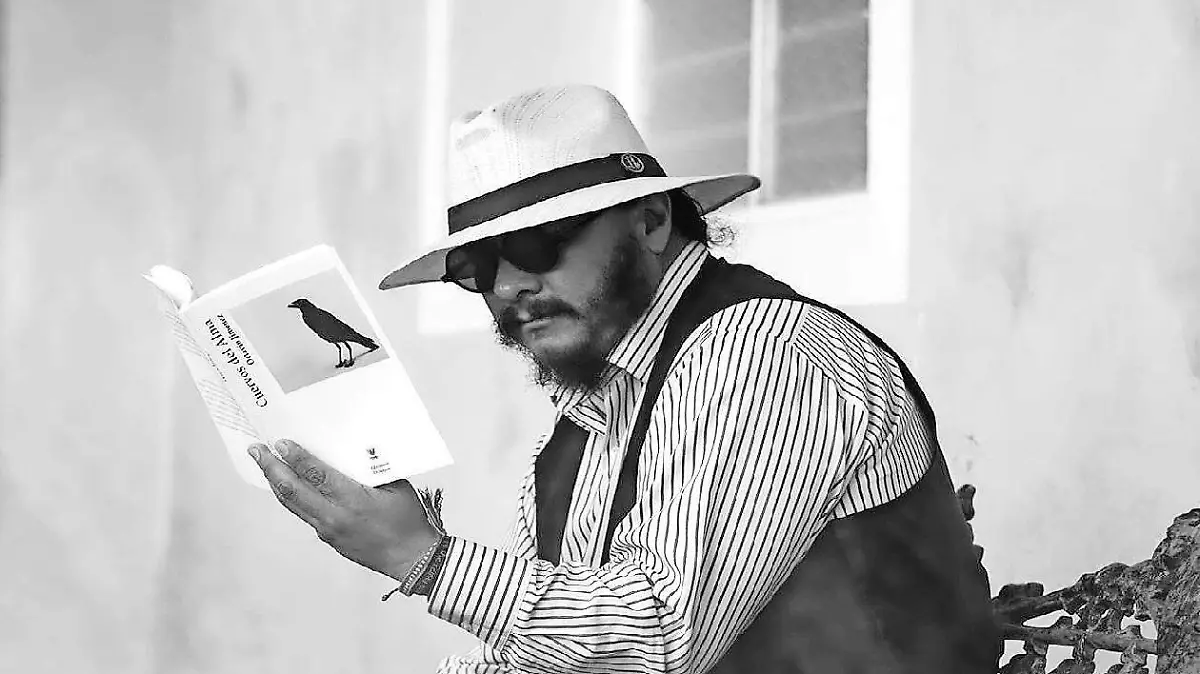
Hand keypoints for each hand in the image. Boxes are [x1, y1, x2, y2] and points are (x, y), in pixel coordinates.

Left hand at [248, 439, 439, 580]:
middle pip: (293, 490)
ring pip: (292, 504)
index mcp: (353, 501)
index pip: (316, 475)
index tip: (280, 442)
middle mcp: (334, 517)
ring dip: (275, 482)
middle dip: (271, 467)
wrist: (411, 557)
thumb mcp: (396, 486)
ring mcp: (327, 530)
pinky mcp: (327, 538)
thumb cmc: (408, 519)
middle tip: (256, 448)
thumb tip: (351, 448)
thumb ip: (372, 468)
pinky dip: (290, 496)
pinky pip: (302, 513)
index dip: (296, 457)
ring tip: (263, 463)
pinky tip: (286, 485)